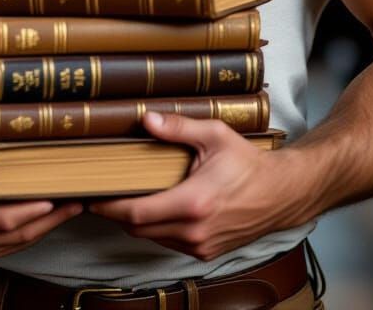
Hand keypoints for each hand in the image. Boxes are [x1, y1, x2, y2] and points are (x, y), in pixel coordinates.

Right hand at [0, 115, 82, 263]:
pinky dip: (33, 230)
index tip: (56, 198)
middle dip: (52, 219)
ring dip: (47, 226)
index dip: (32, 211)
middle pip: (19, 235)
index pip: (4, 219)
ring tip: (73, 206)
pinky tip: (51, 215)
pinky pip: (12, 245)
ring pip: (19, 243)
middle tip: (78, 200)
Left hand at [89, 112, 307, 261]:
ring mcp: (200, 246)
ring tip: (124, 196)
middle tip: (101, 193)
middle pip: (138, 228)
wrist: (281, 194)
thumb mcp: (214, 135)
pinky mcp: (205, 252)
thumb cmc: (248, 163)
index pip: (137, 213)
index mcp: (194, 203)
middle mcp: (195, 231)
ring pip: (151, 237)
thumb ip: (178, 127)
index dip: (109, 207)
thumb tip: (147, 119)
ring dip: (135, 220)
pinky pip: (168, 242)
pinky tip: (153, 206)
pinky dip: (155, 227)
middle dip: (116, 212)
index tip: (91, 196)